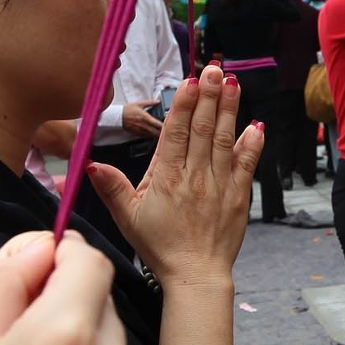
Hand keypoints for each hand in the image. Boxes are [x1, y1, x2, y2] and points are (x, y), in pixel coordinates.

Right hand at [85, 65, 258, 289]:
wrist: (195, 275)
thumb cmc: (160, 246)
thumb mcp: (127, 217)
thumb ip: (111, 187)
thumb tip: (89, 163)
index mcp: (167, 177)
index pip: (177, 133)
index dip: (185, 105)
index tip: (191, 81)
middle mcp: (195, 176)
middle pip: (203, 129)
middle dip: (210, 96)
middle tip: (216, 70)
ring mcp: (220, 185)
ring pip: (225, 140)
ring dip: (230, 110)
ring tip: (234, 83)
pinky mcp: (238, 196)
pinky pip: (247, 165)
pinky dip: (252, 145)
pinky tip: (256, 126)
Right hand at [119, 101, 163, 138]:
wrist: (118, 116)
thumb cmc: (128, 110)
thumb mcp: (139, 104)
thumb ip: (150, 102)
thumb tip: (158, 101)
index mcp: (146, 118)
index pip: (158, 124)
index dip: (165, 126)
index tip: (168, 125)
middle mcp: (144, 126)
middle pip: (157, 132)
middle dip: (163, 132)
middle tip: (167, 130)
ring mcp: (141, 131)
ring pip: (152, 136)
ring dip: (157, 135)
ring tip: (161, 132)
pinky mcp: (137, 133)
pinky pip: (146, 137)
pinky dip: (151, 136)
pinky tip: (153, 133)